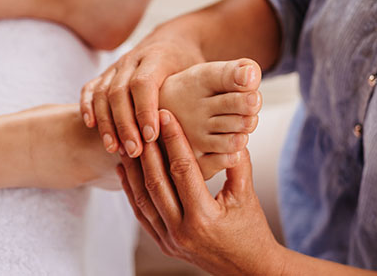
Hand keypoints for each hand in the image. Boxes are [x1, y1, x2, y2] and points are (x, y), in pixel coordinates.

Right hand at [80, 27, 204, 156]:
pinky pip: (91, 87)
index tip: (151, 136)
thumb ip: (205, 93)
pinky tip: (91, 126)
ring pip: (102, 92)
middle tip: (133, 151)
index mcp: (158, 57)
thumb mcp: (203, 73)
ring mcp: (117, 65)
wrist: (174, 39)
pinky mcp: (107, 73)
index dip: (144, 110)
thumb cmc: (192, 64)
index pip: (144, 83)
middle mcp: (133, 59)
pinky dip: (87, 106)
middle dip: (124, 123)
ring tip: (114, 148)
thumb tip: (220, 124)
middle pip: (119, 91)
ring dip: (106, 121)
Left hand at [117, 109, 282, 275]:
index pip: (183, 170)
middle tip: (143, 122)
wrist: (249, 270)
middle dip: (149, 149)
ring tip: (129, 142)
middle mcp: (181, 231)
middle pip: (156, 182)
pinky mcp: (164, 244)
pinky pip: (141, 214)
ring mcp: (169, 240)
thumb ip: (237, 163)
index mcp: (203, 217)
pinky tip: (124, 171)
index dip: (173, 139)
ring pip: (143, 198)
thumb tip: (231, 131)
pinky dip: (131, 190)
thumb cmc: (251, 232)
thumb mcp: (246, 196)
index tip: (167, 116)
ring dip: (133, 169)